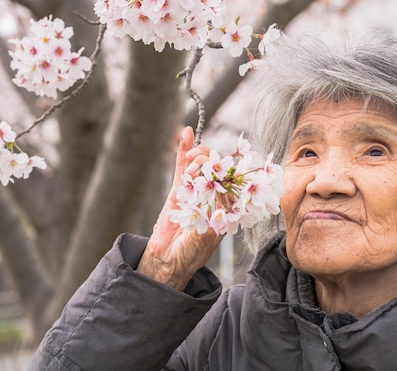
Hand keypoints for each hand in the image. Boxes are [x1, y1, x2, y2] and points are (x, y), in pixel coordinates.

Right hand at [137, 126, 223, 290]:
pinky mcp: (178, 192)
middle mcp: (213, 199)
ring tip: (193, 157)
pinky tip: (185, 133)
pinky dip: (183, 151)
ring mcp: (195, 193)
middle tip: (203, 163)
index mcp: (225, 211)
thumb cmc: (186, 258)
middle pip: (218, 171)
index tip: (230, 163)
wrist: (163, 262)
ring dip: (198, 156)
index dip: (233, 171)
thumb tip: (217, 212)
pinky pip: (182, 169)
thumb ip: (208, 227)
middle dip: (212, 162)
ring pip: (201, 167)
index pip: (234, 185)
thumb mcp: (200, 243)